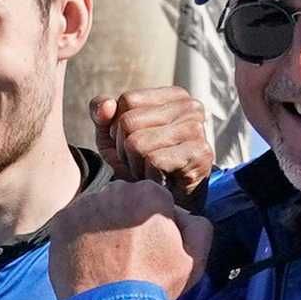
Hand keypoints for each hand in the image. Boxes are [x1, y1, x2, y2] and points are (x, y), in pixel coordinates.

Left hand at [45, 179, 208, 299]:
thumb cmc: (154, 285)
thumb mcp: (194, 259)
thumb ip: (198, 226)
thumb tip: (183, 213)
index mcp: (149, 194)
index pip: (155, 200)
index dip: (155, 224)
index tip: (151, 245)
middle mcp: (115, 190)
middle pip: (125, 200)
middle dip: (127, 219)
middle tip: (128, 252)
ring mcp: (85, 205)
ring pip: (98, 209)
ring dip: (103, 225)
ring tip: (107, 257)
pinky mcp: (62, 221)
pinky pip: (75, 222)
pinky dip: (80, 236)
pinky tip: (89, 258)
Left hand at [91, 85, 214, 188]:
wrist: (167, 203)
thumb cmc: (140, 165)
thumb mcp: (112, 135)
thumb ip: (101, 113)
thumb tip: (107, 106)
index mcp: (174, 96)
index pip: (127, 100)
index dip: (118, 128)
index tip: (132, 144)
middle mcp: (190, 107)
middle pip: (129, 122)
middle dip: (125, 149)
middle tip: (141, 163)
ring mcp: (197, 129)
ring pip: (137, 142)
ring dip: (135, 165)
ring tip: (149, 171)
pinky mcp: (200, 154)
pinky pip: (153, 161)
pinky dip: (148, 176)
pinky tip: (161, 181)